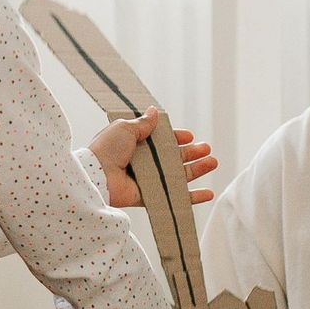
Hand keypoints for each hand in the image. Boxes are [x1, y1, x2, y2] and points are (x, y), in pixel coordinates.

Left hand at [90, 108, 217, 210]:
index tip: (189, 137)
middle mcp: (143, 163)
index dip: (176, 138)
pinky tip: (208, 193)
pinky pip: (174, 197)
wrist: (96, 176)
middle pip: (174, 158)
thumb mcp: (125, 128)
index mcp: (136, 144)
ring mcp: (148, 181)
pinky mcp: (150, 197)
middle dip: (192, 153)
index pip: (162, 141)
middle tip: (207, 149)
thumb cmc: (107, 149)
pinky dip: (192, 197)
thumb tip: (155, 111)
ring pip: (178, 176)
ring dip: (197, 170)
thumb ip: (143, 123)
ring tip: (213, 163)